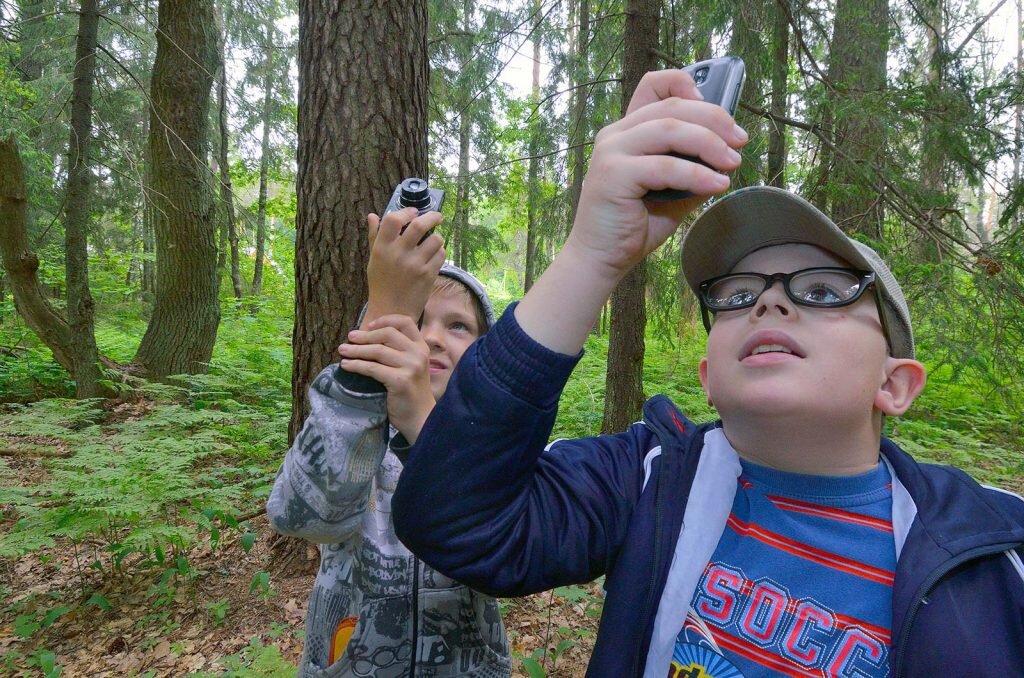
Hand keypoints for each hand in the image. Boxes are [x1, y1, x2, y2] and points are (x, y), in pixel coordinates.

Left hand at [338, 314, 434, 441]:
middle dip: (365, 335)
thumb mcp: (411, 367)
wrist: (421, 419)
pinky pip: (372, 368)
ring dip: (356, 349)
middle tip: (349, 338)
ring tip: (343, 350)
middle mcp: (418, 354)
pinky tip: (346, 365)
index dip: (385, 320)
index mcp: (422, 347)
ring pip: (378, 350)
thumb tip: (367, 338)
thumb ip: (399, 353)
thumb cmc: (411, 394)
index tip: (369, 325)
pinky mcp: (400, 380)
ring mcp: (411, 367)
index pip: (405, 322)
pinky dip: (356, 365)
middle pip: (387, 334)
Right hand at [362, 207, 445, 327]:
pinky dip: (440, 252)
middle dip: (432, 217)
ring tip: (433, 243)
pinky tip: (433, 257)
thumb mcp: (374, 259)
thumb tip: (373, 216)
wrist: (391, 311)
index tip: (414, 211)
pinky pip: (441, 255)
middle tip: (437, 217)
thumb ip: (374, 236)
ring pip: (435, 239)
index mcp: (382, 248)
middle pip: (419, 225)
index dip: (406, 211)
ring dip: (437, 238)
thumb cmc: (381, 284)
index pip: (394, 219)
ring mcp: (414, 265)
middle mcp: (398, 254)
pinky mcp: (428, 275)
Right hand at [565, 69, 748, 279]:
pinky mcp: (613, 175)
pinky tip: (717, 185)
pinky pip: (665, 166)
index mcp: (627, 131)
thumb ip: (692, 169)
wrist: (602, 259)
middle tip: (740, 141)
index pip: (653, 86)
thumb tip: (728, 156)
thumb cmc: (634, 225)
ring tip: (733, 163)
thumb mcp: (672, 191)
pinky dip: (696, 174)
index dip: (685, 83)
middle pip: (673, 107)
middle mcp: (616, 134)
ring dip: (710, 143)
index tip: (716, 108)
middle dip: (715, 119)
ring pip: (670, 129)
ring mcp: (611, 152)